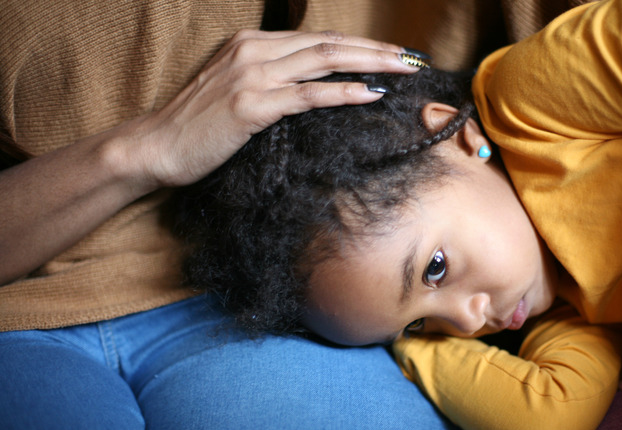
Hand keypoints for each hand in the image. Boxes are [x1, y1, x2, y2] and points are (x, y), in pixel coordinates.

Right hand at [125, 30, 420, 189]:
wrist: (156, 146)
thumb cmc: (197, 126)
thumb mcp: (236, 91)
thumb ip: (272, 82)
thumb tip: (315, 88)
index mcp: (252, 43)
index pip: (318, 39)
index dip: (360, 45)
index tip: (392, 54)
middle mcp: (254, 50)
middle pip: (329, 44)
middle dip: (376, 50)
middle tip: (412, 58)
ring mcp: (252, 74)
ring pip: (324, 61)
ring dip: (370, 64)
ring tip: (403, 70)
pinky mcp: (251, 104)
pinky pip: (307, 95)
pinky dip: (342, 92)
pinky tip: (369, 93)